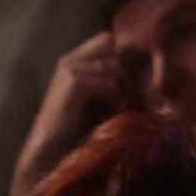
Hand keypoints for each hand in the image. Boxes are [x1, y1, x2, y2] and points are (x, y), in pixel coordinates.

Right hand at [9, 31, 136, 195]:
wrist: (48, 154)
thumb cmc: (73, 134)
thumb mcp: (97, 104)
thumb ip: (114, 86)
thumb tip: (147, 81)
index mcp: (73, 61)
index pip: (108, 41)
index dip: (127, 57)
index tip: (140, 83)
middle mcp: (70, 60)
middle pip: (116, 52)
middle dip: (131, 74)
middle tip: (142, 99)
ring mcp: (71, 69)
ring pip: (116, 68)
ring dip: (129, 90)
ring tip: (135, 110)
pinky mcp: (74, 82)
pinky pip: (110, 83)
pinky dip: (121, 99)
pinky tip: (123, 115)